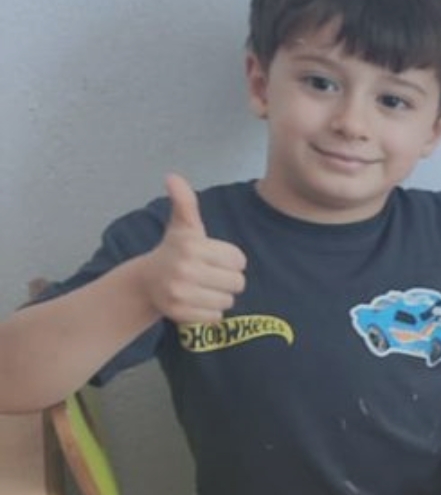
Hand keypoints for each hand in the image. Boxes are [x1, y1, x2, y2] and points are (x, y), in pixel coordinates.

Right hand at [137, 177, 245, 324]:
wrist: (146, 281)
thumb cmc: (174, 251)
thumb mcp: (183, 226)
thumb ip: (185, 202)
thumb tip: (172, 177)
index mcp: (192, 246)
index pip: (239, 260)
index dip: (230, 261)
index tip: (212, 259)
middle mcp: (185, 268)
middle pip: (237, 283)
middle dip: (227, 280)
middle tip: (208, 275)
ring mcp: (181, 292)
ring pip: (228, 301)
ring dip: (219, 297)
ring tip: (201, 288)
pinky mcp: (180, 313)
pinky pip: (216, 317)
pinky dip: (210, 313)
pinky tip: (195, 302)